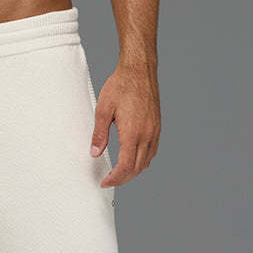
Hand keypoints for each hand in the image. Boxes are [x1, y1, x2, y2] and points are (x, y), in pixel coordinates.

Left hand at [89, 60, 160, 186]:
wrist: (139, 70)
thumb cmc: (121, 86)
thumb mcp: (103, 109)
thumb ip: (99, 134)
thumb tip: (95, 153)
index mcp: (132, 133)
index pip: (125, 166)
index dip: (115, 179)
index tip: (105, 182)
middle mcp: (147, 135)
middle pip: (137, 168)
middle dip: (123, 179)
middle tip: (109, 180)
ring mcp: (155, 131)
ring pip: (147, 161)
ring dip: (133, 171)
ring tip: (119, 172)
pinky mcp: (157, 127)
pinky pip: (152, 151)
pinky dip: (142, 160)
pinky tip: (133, 158)